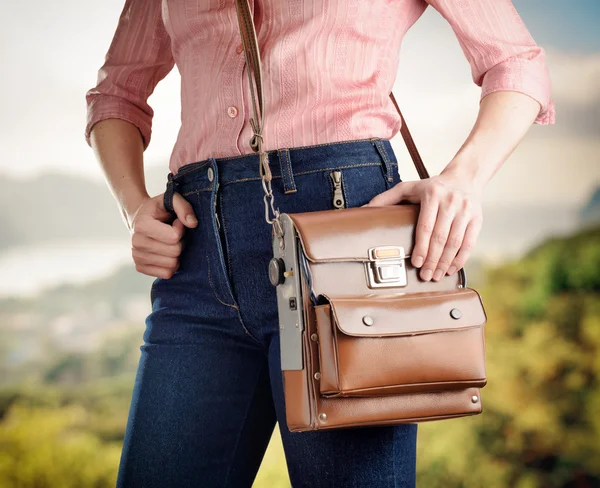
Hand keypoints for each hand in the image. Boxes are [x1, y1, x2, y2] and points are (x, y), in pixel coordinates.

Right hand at [127, 192, 197, 278]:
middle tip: (174, 234)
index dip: (181, 229)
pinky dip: (172, 265)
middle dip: (180, 242)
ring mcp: (136, 257)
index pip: (174, 237)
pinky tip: (167, 253)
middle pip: (174, 252)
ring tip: (170, 242)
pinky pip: (166, 274)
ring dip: (177, 254)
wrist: (140, 219)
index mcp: (142, 225)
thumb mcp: (171, 200)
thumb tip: (193, 224)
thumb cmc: (159, 209)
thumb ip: (184, 207)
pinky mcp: (140, 268)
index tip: (176, 222)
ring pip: (172, 265)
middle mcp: (136, 242)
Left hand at [365, 170, 483, 281]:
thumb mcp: (408, 187)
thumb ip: (386, 198)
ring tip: (435, 276)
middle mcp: (451, 202)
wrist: (465, 177)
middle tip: (424, 276)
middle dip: (432, 260)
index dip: (421, 247)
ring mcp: (466, 211)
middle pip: (441, 237)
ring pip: (456, 243)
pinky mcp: (477, 219)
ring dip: (445, 263)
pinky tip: (450, 269)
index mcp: (432, 195)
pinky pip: (470, 243)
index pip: (426, 226)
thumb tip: (364, 210)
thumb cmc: (431, 187)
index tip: (415, 263)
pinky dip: (460, 259)